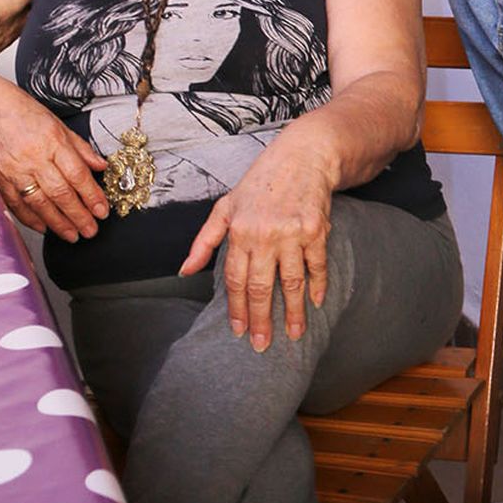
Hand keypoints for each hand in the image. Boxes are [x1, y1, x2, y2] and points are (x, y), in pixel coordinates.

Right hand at [0, 70, 106, 241]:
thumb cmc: (21, 112)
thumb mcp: (57, 123)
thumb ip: (80, 148)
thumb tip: (100, 166)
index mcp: (52, 140)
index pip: (77, 174)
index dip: (91, 196)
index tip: (102, 210)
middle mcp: (33, 157)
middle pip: (60, 193)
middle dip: (78, 215)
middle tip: (91, 230)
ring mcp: (14, 170)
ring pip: (39, 203)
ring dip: (58, 223)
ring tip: (72, 234)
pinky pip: (16, 204)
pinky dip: (31, 219)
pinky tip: (44, 228)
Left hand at [180, 145, 331, 348]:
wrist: (303, 156)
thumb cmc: (261, 183)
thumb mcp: (225, 207)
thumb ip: (204, 241)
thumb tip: (184, 270)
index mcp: (239, 231)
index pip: (234, 279)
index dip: (237, 308)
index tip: (239, 331)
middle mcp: (264, 234)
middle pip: (261, 286)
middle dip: (261, 319)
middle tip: (262, 345)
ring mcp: (292, 233)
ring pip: (291, 282)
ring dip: (293, 311)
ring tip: (295, 334)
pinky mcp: (316, 230)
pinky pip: (316, 265)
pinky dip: (318, 285)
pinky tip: (316, 303)